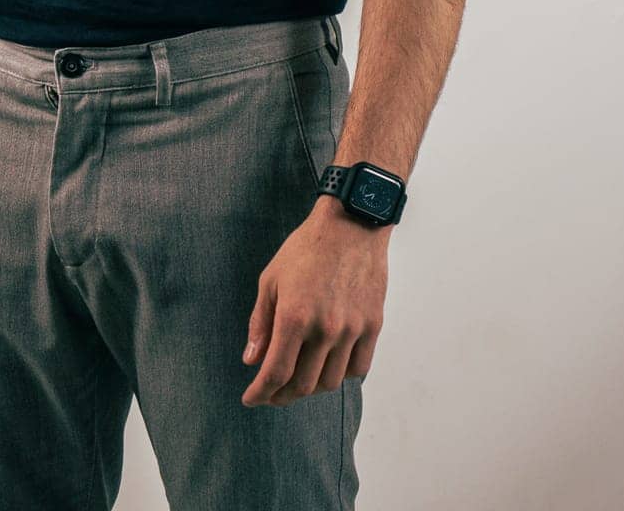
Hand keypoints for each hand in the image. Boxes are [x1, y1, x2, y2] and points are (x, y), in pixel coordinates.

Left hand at [240, 206, 388, 406]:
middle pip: (302, 384)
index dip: (260, 392)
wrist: (352, 224)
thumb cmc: (306, 248)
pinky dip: (341, 375)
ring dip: (311, 388)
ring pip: (331, 382)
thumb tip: (252, 360)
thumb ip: (261, 323)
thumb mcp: (271, 279)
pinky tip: (328, 365)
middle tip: (271, 393)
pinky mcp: (373, 326)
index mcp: (294, 316)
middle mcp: (325, 329)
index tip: (251, 398)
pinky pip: (358, 368)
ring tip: (298, 379)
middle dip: (281, 395)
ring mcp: (352, 329)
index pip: (275, 373)